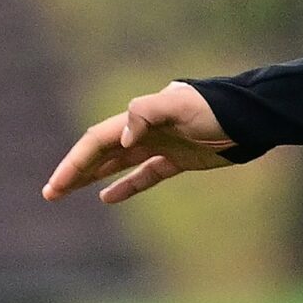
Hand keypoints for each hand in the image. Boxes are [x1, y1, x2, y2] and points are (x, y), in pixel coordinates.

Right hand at [43, 84, 233, 203]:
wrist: (252, 117)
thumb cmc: (216, 109)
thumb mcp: (182, 105)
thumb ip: (148, 113)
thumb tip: (124, 137)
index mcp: (138, 119)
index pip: (96, 141)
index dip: (74, 162)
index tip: (57, 185)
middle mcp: (145, 131)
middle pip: (101, 153)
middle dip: (74, 172)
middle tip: (50, 193)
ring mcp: (161, 145)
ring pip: (118, 164)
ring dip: (93, 177)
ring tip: (68, 192)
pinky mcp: (179, 160)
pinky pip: (146, 175)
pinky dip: (127, 186)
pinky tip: (108, 198)